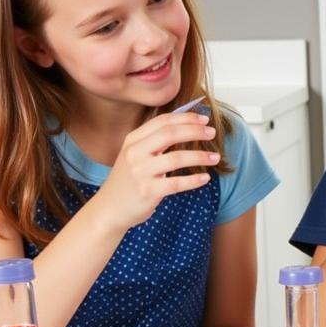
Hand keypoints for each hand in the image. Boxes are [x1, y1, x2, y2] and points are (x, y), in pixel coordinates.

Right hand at [94, 111, 219, 233]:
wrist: (109, 209)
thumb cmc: (128, 180)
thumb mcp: (135, 155)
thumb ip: (154, 140)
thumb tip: (186, 123)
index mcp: (133, 140)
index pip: (162, 121)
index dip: (186, 118)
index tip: (204, 119)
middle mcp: (135, 153)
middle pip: (170, 134)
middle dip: (195, 131)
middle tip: (212, 132)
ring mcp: (140, 172)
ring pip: (176, 158)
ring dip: (200, 157)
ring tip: (215, 157)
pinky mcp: (148, 191)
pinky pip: (177, 183)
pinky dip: (194, 180)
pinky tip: (205, 178)